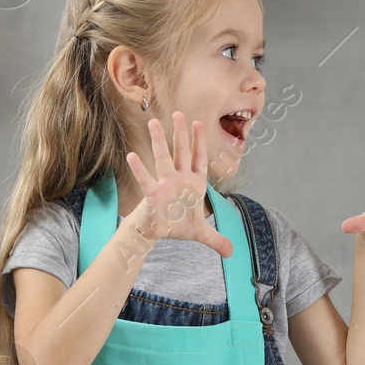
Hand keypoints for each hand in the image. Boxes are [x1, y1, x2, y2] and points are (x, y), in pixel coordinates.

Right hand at [125, 111, 232, 257]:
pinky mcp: (153, 194)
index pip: (199, 159)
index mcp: (194, 184)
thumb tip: (232, 252)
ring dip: (159, 141)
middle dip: (181, 134)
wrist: (158, 231)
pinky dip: (139, 169)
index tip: (199, 123)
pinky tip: (131, 157)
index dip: (200, 142)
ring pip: (162, 159)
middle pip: (181, 152)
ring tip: (153, 122)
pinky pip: (145, 180)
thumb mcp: (200, 233)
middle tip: (179, 112)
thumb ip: (216, 239)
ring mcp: (165, 184)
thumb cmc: (178, 224)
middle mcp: (179, 179)